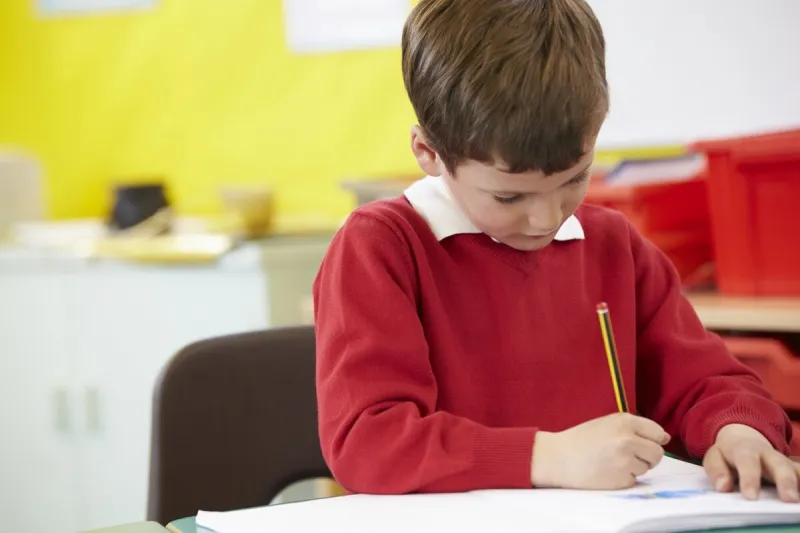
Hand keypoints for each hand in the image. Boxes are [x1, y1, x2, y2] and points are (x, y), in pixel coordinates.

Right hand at [532, 412, 669, 489]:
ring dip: (634, 468)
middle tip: (626, 456)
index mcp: (624, 421)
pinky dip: (623, 478)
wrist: (557, 458)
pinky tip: (606, 472)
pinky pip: (634, 480)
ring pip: (646, 468)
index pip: (657, 433)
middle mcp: (627, 439)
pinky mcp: (621, 479)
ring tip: (611, 462)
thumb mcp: (607, 423)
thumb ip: (636, 428)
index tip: (640, 443)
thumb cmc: (582, 440)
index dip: (651, 440)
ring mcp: (625, 460)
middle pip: (657, 453)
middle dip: (646, 457)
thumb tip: (665, 438)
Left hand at [704, 423, 799, 502]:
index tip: (750, 497)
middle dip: (785, 481)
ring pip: (795, 471)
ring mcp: (784, 463)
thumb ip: (717, 470)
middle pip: (780, 466)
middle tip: (789, 499)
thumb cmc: (727, 454)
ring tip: (799, 500)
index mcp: (745, 450)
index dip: (749, 478)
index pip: (748, 462)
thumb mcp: (715, 457)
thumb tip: (723, 487)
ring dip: (798, 484)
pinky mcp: (793, 470)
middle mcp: (769, 455)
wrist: (743, 439)